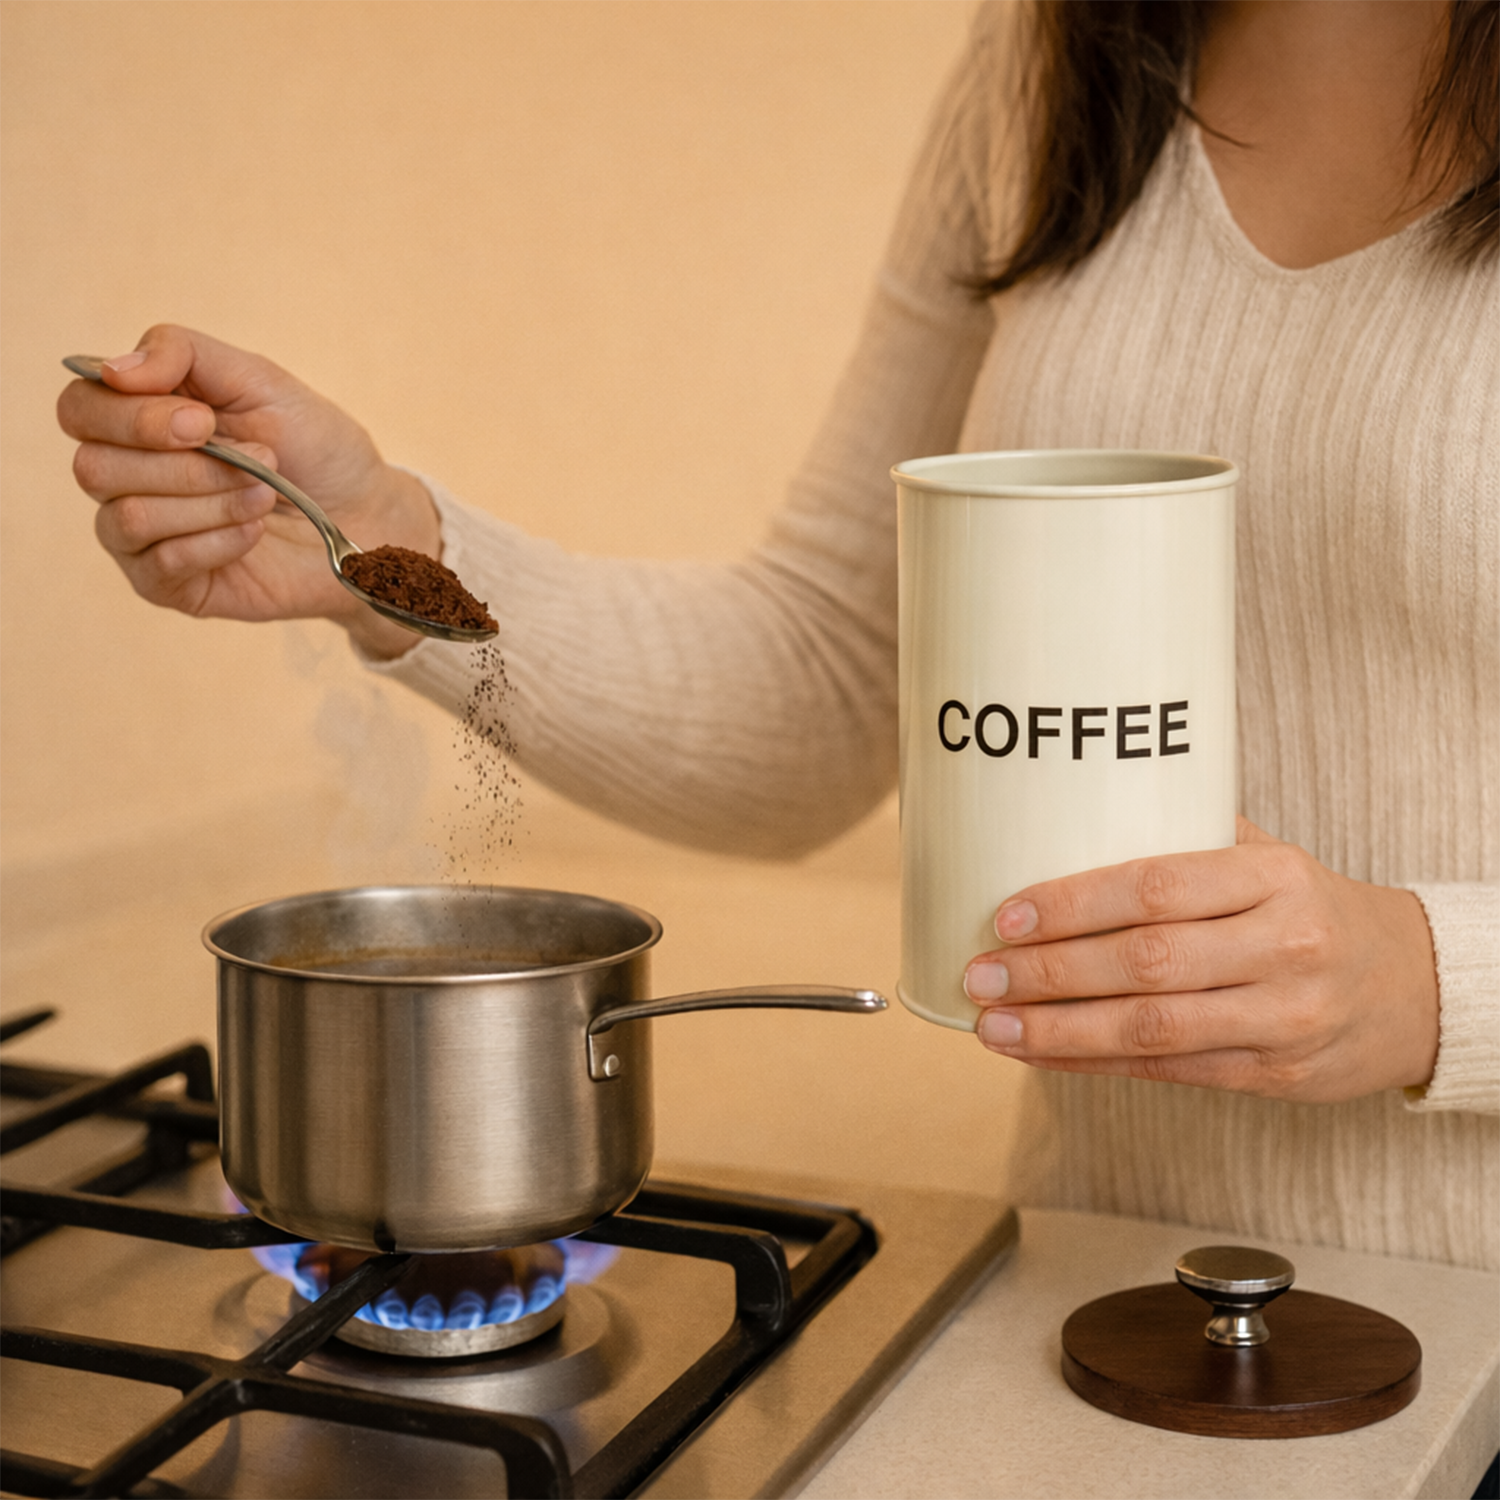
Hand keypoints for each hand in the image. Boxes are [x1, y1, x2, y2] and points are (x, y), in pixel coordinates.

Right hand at [56, 325, 439, 657]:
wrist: (366, 515)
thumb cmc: (313, 446)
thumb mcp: (258, 379)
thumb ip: (181, 353)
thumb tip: (111, 369)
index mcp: (136, 417)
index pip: (79, 409)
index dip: (134, 417)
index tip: (204, 421)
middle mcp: (125, 475)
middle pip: (94, 468)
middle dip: (187, 465)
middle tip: (259, 461)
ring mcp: (140, 535)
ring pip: (128, 516)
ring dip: (211, 502)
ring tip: (267, 495)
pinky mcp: (167, 584)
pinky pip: (160, 563)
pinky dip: (219, 541)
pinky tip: (256, 533)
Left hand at [963, 818, 1439, 1102]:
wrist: (1410, 987)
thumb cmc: (1309, 910)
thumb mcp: (1268, 857)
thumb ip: (1183, 838)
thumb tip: (1066, 812)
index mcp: (1275, 876)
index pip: (1158, 886)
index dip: (1074, 903)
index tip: (1007, 913)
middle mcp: (1284, 947)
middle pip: (1145, 962)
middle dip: (1049, 971)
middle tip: (981, 973)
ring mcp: (1281, 1018)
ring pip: (1151, 1029)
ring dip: (1057, 1029)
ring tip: (992, 1023)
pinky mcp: (1273, 1074)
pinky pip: (1166, 1071)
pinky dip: (1092, 1062)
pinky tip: (1039, 1052)